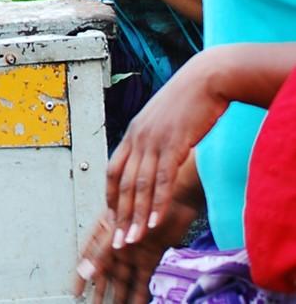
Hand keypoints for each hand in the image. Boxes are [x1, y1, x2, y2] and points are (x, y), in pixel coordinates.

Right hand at [72, 200, 193, 303]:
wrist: (173, 198)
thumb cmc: (142, 203)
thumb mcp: (115, 230)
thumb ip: (100, 251)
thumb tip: (85, 270)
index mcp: (104, 234)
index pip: (88, 259)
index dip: (81, 275)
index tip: (76, 291)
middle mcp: (118, 245)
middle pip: (107, 274)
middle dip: (101, 291)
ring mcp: (134, 253)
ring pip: (124, 279)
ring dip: (120, 295)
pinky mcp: (152, 258)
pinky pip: (143, 280)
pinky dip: (140, 294)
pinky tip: (137, 303)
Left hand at [104, 51, 226, 253]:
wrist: (207, 79)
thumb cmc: (188, 100)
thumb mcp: (164, 121)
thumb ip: (154, 140)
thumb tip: (154, 157)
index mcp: (132, 133)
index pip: (112, 171)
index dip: (112, 197)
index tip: (112, 219)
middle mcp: (137, 138)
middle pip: (123, 184)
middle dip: (120, 215)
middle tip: (118, 241)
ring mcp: (153, 141)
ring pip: (140, 186)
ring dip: (136, 216)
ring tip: (133, 238)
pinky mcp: (173, 144)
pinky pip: (162, 179)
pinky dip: (157, 202)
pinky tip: (154, 221)